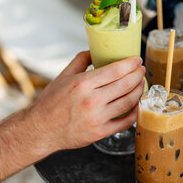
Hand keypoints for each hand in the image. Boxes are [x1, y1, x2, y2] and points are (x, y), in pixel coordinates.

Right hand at [23, 51, 144, 155]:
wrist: (41, 129)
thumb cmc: (51, 102)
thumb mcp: (63, 76)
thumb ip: (80, 60)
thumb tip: (95, 50)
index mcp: (83, 84)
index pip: (115, 70)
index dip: (130, 64)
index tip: (137, 60)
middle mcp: (92, 100)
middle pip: (125, 85)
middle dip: (138, 75)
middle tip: (141, 70)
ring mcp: (97, 118)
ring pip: (128, 102)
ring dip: (139, 91)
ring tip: (141, 84)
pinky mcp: (100, 132)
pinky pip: (125, 122)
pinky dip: (134, 112)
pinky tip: (136, 104)